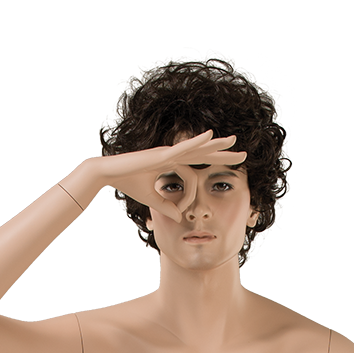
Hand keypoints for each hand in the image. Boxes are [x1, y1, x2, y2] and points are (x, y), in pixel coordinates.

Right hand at [85, 130, 246, 222]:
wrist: (110, 173)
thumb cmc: (128, 183)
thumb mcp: (152, 200)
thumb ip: (165, 206)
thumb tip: (178, 216)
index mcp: (172, 162)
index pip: (198, 164)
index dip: (209, 171)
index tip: (213, 183)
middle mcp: (173, 154)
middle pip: (203, 152)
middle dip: (223, 154)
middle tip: (243, 154)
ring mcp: (168, 152)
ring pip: (197, 147)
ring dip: (216, 144)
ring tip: (233, 141)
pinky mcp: (161, 154)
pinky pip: (183, 148)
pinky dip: (197, 142)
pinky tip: (210, 136)